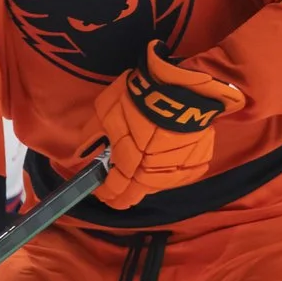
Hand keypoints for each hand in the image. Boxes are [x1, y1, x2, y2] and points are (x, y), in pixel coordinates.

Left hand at [89, 44, 246, 211]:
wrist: (185, 85)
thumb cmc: (141, 97)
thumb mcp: (106, 111)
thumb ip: (93, 136)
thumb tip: (82, 153)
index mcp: (130, 164)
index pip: (113, 190)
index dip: (104, 193)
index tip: (98, 190)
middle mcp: (154, 174)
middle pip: (135, 195)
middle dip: (122, 195)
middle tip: (115, 190)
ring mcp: (179, 170)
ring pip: (157, 186)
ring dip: (145, 183)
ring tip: (139, 173)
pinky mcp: (199, 161)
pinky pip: (180, 174)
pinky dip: (169, 171)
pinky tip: (164, 163)